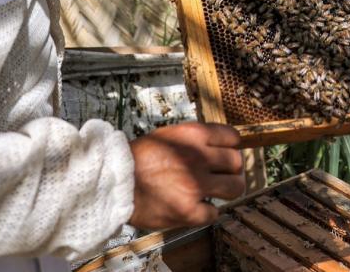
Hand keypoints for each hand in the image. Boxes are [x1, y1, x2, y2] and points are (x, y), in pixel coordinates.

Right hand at [127, 122, 244, 229]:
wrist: (113, 182)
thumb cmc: (138, 158)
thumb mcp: (168, 135)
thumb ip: (194, 139)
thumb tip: (218, 146)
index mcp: (194, 136)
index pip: (233, 138)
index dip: (232, 147)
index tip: (226, 154)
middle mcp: (199, 158)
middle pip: (237, 163)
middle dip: (231, 169)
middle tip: (220, 175)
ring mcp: (195, 185)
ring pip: (235, 188)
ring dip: (227, 190)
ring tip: (214, 192)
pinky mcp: (189, 210)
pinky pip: (214, 213)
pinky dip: (206, 212)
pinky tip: (195, 208)